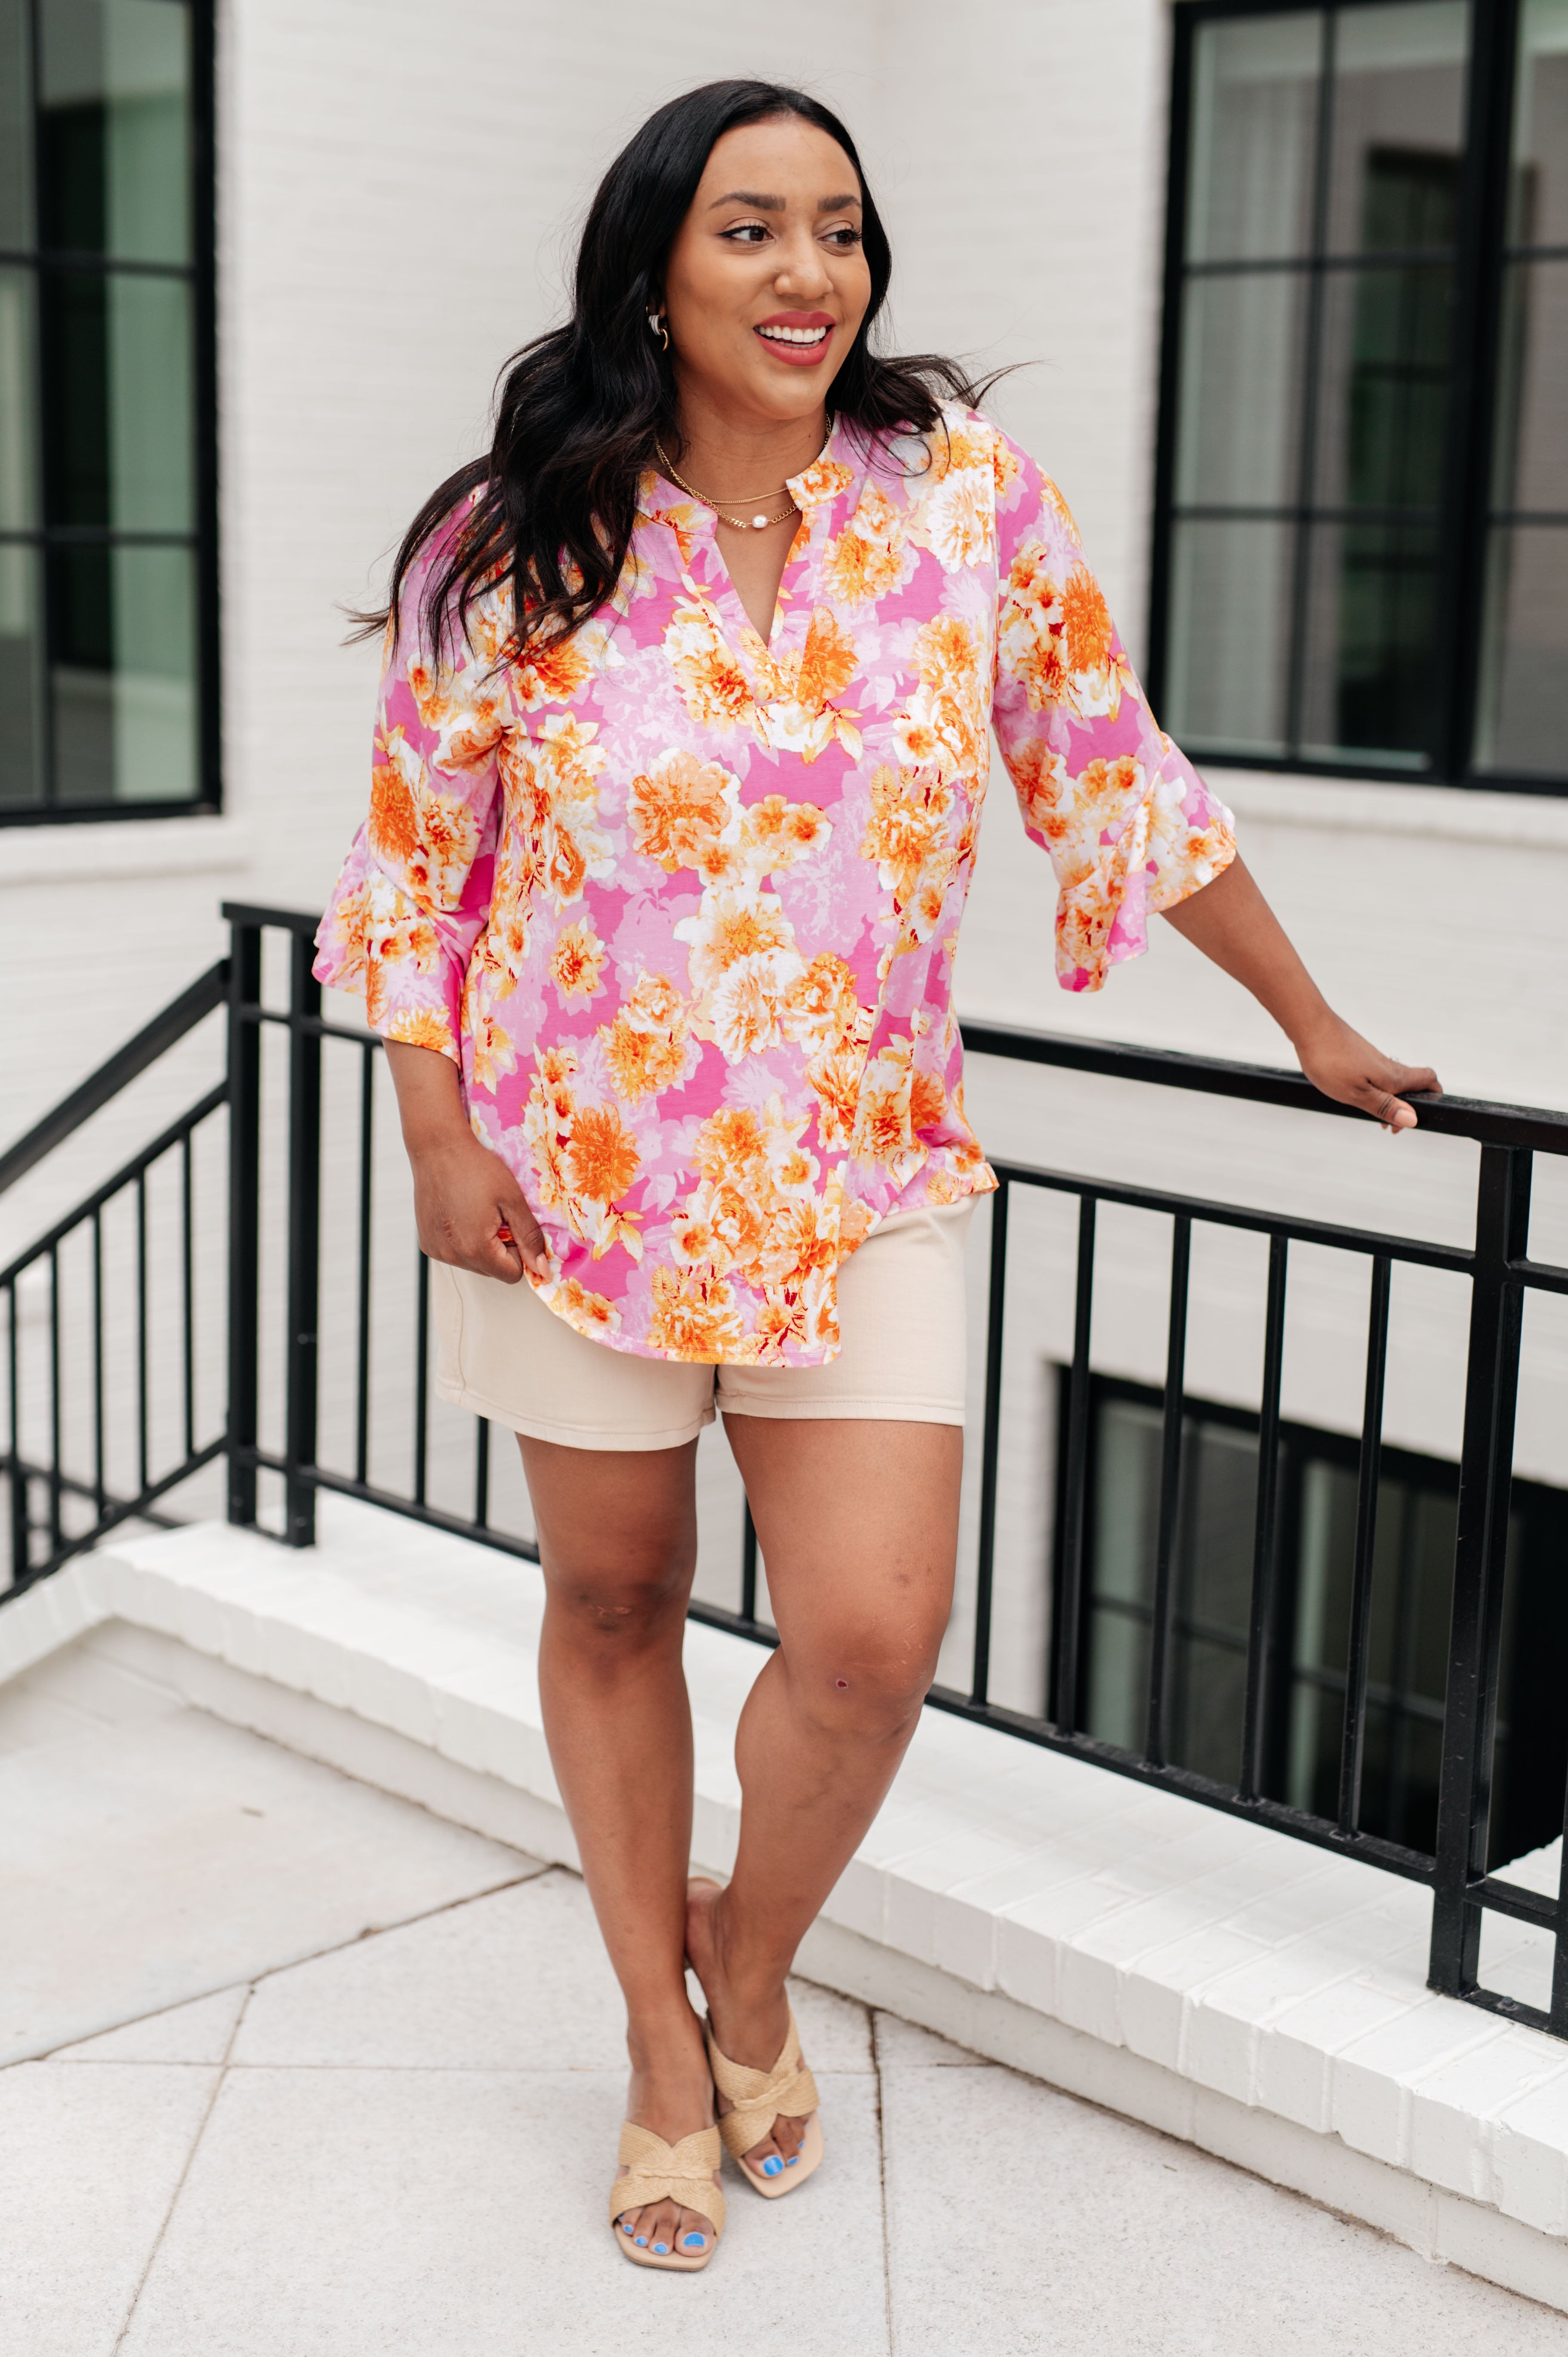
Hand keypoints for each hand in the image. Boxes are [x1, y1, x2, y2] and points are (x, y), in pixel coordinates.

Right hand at [408, 1129, 548, 1281]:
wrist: (438, 1148)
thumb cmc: (476, 1168)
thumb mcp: (513, 1200)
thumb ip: (529, 1237)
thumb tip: (542, 1269)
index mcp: (475, 1249)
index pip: (512, 1274)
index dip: (520, 1252)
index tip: (513, 1225)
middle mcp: (452, 1256)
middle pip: (492, 1271)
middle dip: (501, 1249)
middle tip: (496, 1215)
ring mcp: (436, 1251)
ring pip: (474, 1264)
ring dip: (482, 1245)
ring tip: (477, 1212)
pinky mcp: (426, 1243)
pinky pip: (455, 1254)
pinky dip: (463, 1241)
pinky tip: (461, 1214)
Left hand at [1293, 1012, 1440, 1133]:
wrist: (1310, 1028)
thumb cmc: (1330, 1060)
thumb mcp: (1357, 1093)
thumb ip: (1385, 1106)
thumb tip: (1412, 1119)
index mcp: (1393, 1076)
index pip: (1430, 1081)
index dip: (1431, 1100)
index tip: (1415, 1118)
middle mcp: (1388, 1066)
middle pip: (1413, 1084)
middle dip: (1408, 1106)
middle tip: (1388, 1124)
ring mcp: (1374, 1060)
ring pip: (1394, 1081)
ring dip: (1390, 1099)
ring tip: (1372, 1114)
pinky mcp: (1361, 1056)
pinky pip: (1377, 1075)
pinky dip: (1375, 1089)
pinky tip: (1357, 1095)